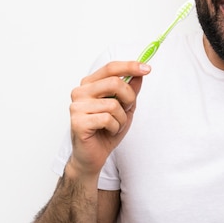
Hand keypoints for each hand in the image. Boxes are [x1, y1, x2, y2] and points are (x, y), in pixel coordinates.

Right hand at [67, 61, 150, 177]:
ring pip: (113, 104)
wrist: (93, 156)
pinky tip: (108, 131)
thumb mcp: (125, 107)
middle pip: (114, 82)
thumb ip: (131, 89)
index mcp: (90, 84)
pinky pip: (107, 119)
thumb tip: (140, 73)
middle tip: (128, 109)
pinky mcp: (78, 122)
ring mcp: (77, 107)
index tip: (147, 68)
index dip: (130, 66)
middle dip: (129, 97)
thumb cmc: (107, 130)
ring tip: (115, 125)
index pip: (110, 68)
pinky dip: (115, 127)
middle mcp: (80, 92)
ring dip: (122, 118)